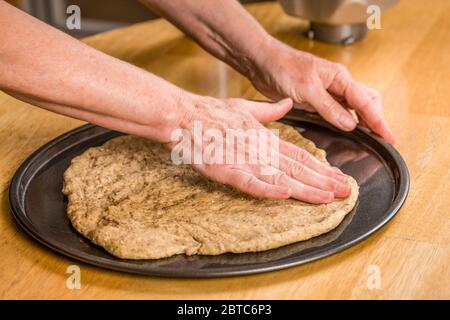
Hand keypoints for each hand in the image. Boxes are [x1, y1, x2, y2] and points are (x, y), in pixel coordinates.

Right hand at [170, 94, 351, 203]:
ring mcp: (245, 160)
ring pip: (280, 176)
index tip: (339, 177)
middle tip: (346, 192)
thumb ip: (269, 111)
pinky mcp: (226, 169)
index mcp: (266, 138)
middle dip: (324, 181)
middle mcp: (261, 149)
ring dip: (306, 188)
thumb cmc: (211, 113)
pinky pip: (249, 181)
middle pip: (298, 167)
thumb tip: (288, 103)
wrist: (184, 116)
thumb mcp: (244, 108)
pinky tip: (285, 193)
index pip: (300, 155)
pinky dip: (267, 188)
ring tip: (328, 197)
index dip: (322, 168)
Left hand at [248, 37, 394, 143]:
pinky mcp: (315, 101)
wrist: (263, 63)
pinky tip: (343, 133)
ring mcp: (327, 94)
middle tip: (380, 141)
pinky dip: (343, 124)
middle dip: (374, 121)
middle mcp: (337, 86)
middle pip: (365, 103)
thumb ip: (329, 107)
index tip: (388, 137)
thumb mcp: (307, 89)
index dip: (378, 121)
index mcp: (340, 78)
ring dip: (360, 124)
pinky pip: (336, 114)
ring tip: (366, 141)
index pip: (366, 102)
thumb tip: (351, 124)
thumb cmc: (283, 68)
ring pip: (352, 109)